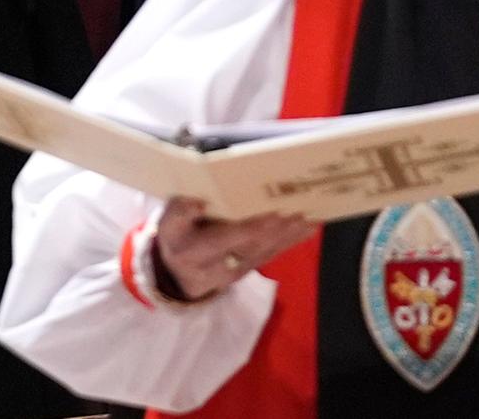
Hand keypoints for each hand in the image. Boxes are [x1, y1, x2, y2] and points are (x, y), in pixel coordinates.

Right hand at [152, 198, 314, 302]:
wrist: (176, 274)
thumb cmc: (175, 236)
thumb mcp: (168, 222)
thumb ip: (180, 210)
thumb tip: (198, 203)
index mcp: (195, 250)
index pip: (227, 239)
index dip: (251, 229)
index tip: (273, 215)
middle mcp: (218, 265)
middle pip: (253, 246)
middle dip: (279, 231)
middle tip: (300, 213)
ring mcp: (236, 271)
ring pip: (266, 252)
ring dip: (290, 236)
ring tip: (310, 218)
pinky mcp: (247, 270)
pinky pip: (271, 255)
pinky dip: (290, 241)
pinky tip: (308, 229)